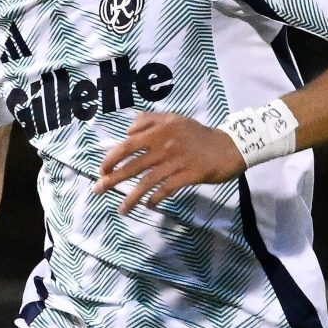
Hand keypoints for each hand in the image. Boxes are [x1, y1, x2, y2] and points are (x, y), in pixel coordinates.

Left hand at [94, 110, 245, 213]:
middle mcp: (164, 147)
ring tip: (121, 209)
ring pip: (147, 182)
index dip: (112, 158)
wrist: (229, 146)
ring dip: (131, 197)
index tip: (102, 169)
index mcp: (159, 131)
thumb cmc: (198, 134)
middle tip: (98, 190)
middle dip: (113, 179)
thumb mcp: (174, 118)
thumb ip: (149, 120)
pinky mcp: (188, 176)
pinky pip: (166, 190)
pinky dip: (155, 199)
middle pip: (133, 165)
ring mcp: (176, 162)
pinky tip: (149, 206)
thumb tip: (127, 131)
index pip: (128, 145)